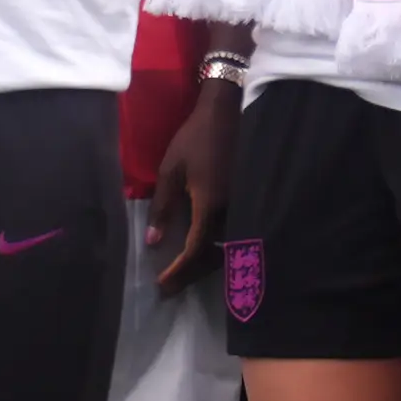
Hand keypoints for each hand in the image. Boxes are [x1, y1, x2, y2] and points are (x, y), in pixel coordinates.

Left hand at [147, 78, 239, 289]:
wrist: (228, 114)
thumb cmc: (195, 139)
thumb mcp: (171, 169)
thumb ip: (162, 207)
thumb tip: (154, 241)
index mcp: (210, 206)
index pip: (195, 250)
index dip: (178, 271)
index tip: (162, 285)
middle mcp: (231, 212)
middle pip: (213, 257)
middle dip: (191, 275)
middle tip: (170, 287)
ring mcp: (243, 207)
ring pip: (226, 248)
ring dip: (205, 264)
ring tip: (184, 273)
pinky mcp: (247, 200)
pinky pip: (233, 234)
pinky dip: (217, 248)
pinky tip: (203, 250)